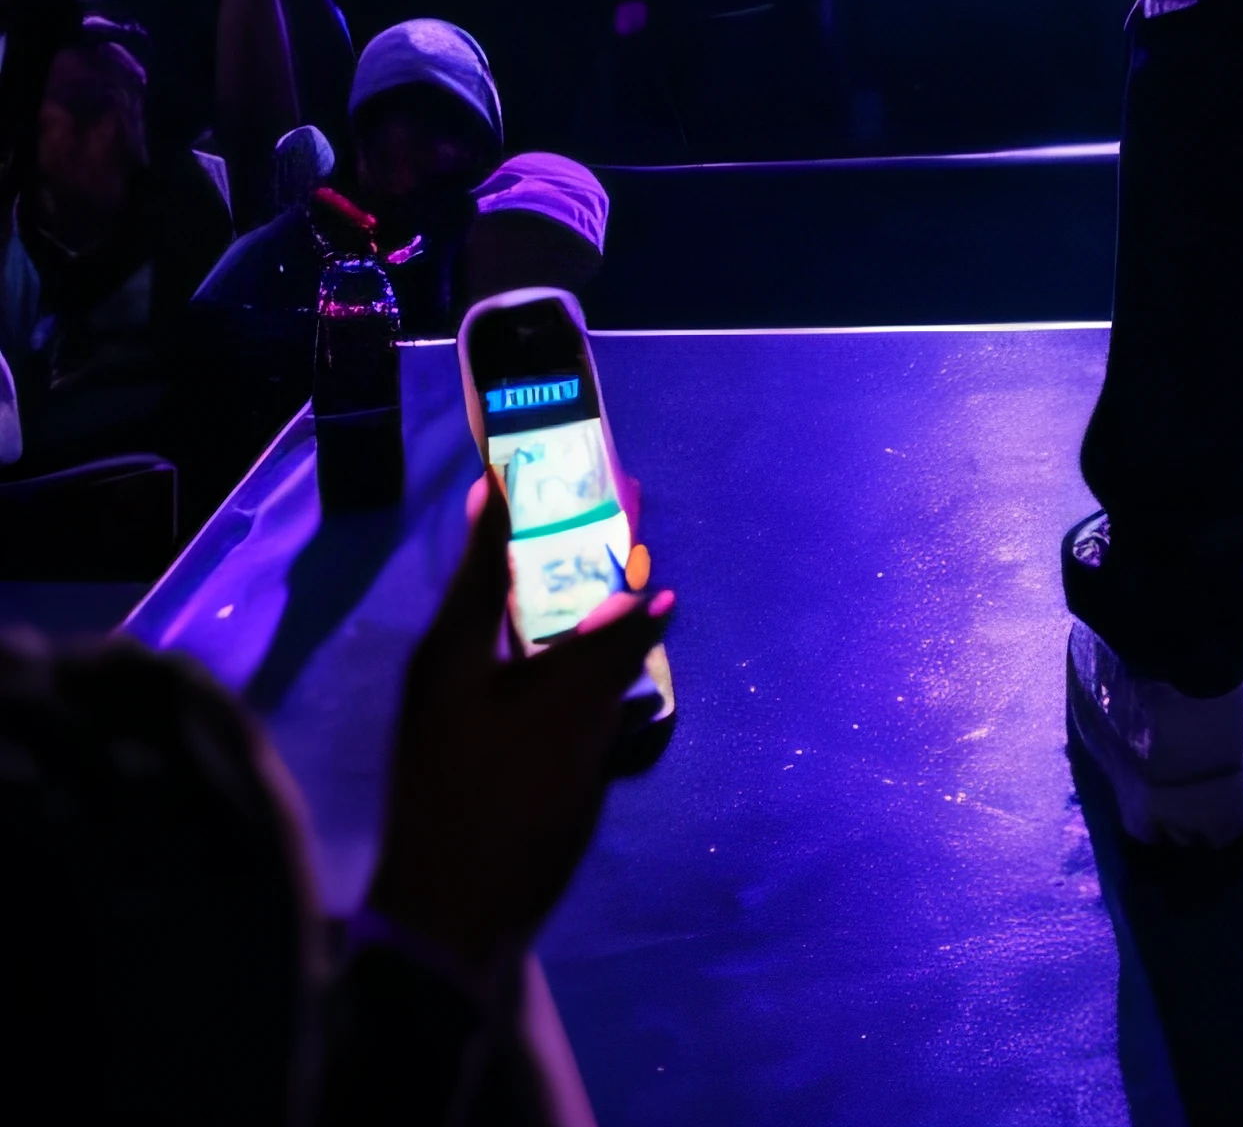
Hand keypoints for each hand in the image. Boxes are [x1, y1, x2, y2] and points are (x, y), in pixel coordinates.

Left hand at [364, 475, 673, 973]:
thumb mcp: (567, 717)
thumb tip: (652, 595)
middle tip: (624, 530)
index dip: (519, 498)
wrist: (448, 930)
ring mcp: (463, 727)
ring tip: (644, 613)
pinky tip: (629, 703)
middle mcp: (451, 676)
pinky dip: (580, 690)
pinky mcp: (485, 771)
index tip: (542, 452)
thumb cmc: (502, 804)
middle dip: (574, 567)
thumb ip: (609, 650)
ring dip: (587, 635)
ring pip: (533, 656)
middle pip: (517, 599)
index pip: (489, 548)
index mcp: (454, 647)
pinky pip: (539, 705)